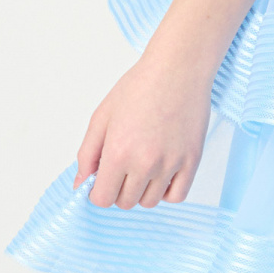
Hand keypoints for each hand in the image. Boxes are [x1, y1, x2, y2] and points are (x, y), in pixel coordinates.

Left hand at [75, 56, 213, 209]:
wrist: (178, 70)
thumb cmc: (140, 87)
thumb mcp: (102, 116)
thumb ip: (87, 154)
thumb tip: (81, 184)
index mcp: (118, 152)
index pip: (103, 199)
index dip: (98, 192)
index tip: (102, 180)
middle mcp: (145, 163)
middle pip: (126, 202)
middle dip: (118, 190)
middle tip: (122, 169)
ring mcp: (171, 164)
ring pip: (150, 202)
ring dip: (142, 191)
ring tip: (142, 168)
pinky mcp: (192, 161)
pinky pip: (176, 196)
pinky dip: (166, 192)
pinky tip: (161, 174)